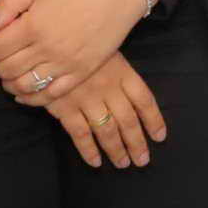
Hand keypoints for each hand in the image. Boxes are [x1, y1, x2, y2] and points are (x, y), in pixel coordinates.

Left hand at [0, 0, 154, 102]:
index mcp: (33, 26)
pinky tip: (25, 92)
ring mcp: (64, 65)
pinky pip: (50, 96)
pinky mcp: (80, 74)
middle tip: (0, 57)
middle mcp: (46, 49)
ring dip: (10, 83)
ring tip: (10, 75)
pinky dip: (32, 98)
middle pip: (6, 70)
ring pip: (24, 86)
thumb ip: (8, 2)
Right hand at [47, 53, 165, 169]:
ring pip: (107, 131)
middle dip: (136, 143)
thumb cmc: (82, 45)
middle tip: (142, 160)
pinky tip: (96, 162)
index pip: (145, 100)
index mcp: (122, 73)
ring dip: (116, 150)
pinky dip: (88, 150)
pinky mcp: (65, 107)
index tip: (159, 137)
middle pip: (128, 121)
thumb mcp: (108, 52)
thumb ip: (121, 74)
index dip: (154, 121)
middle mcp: (108, 88)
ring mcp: (87, 99)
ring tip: (123, 164)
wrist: (48, 44)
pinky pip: (80, 134)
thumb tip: (137, 101)